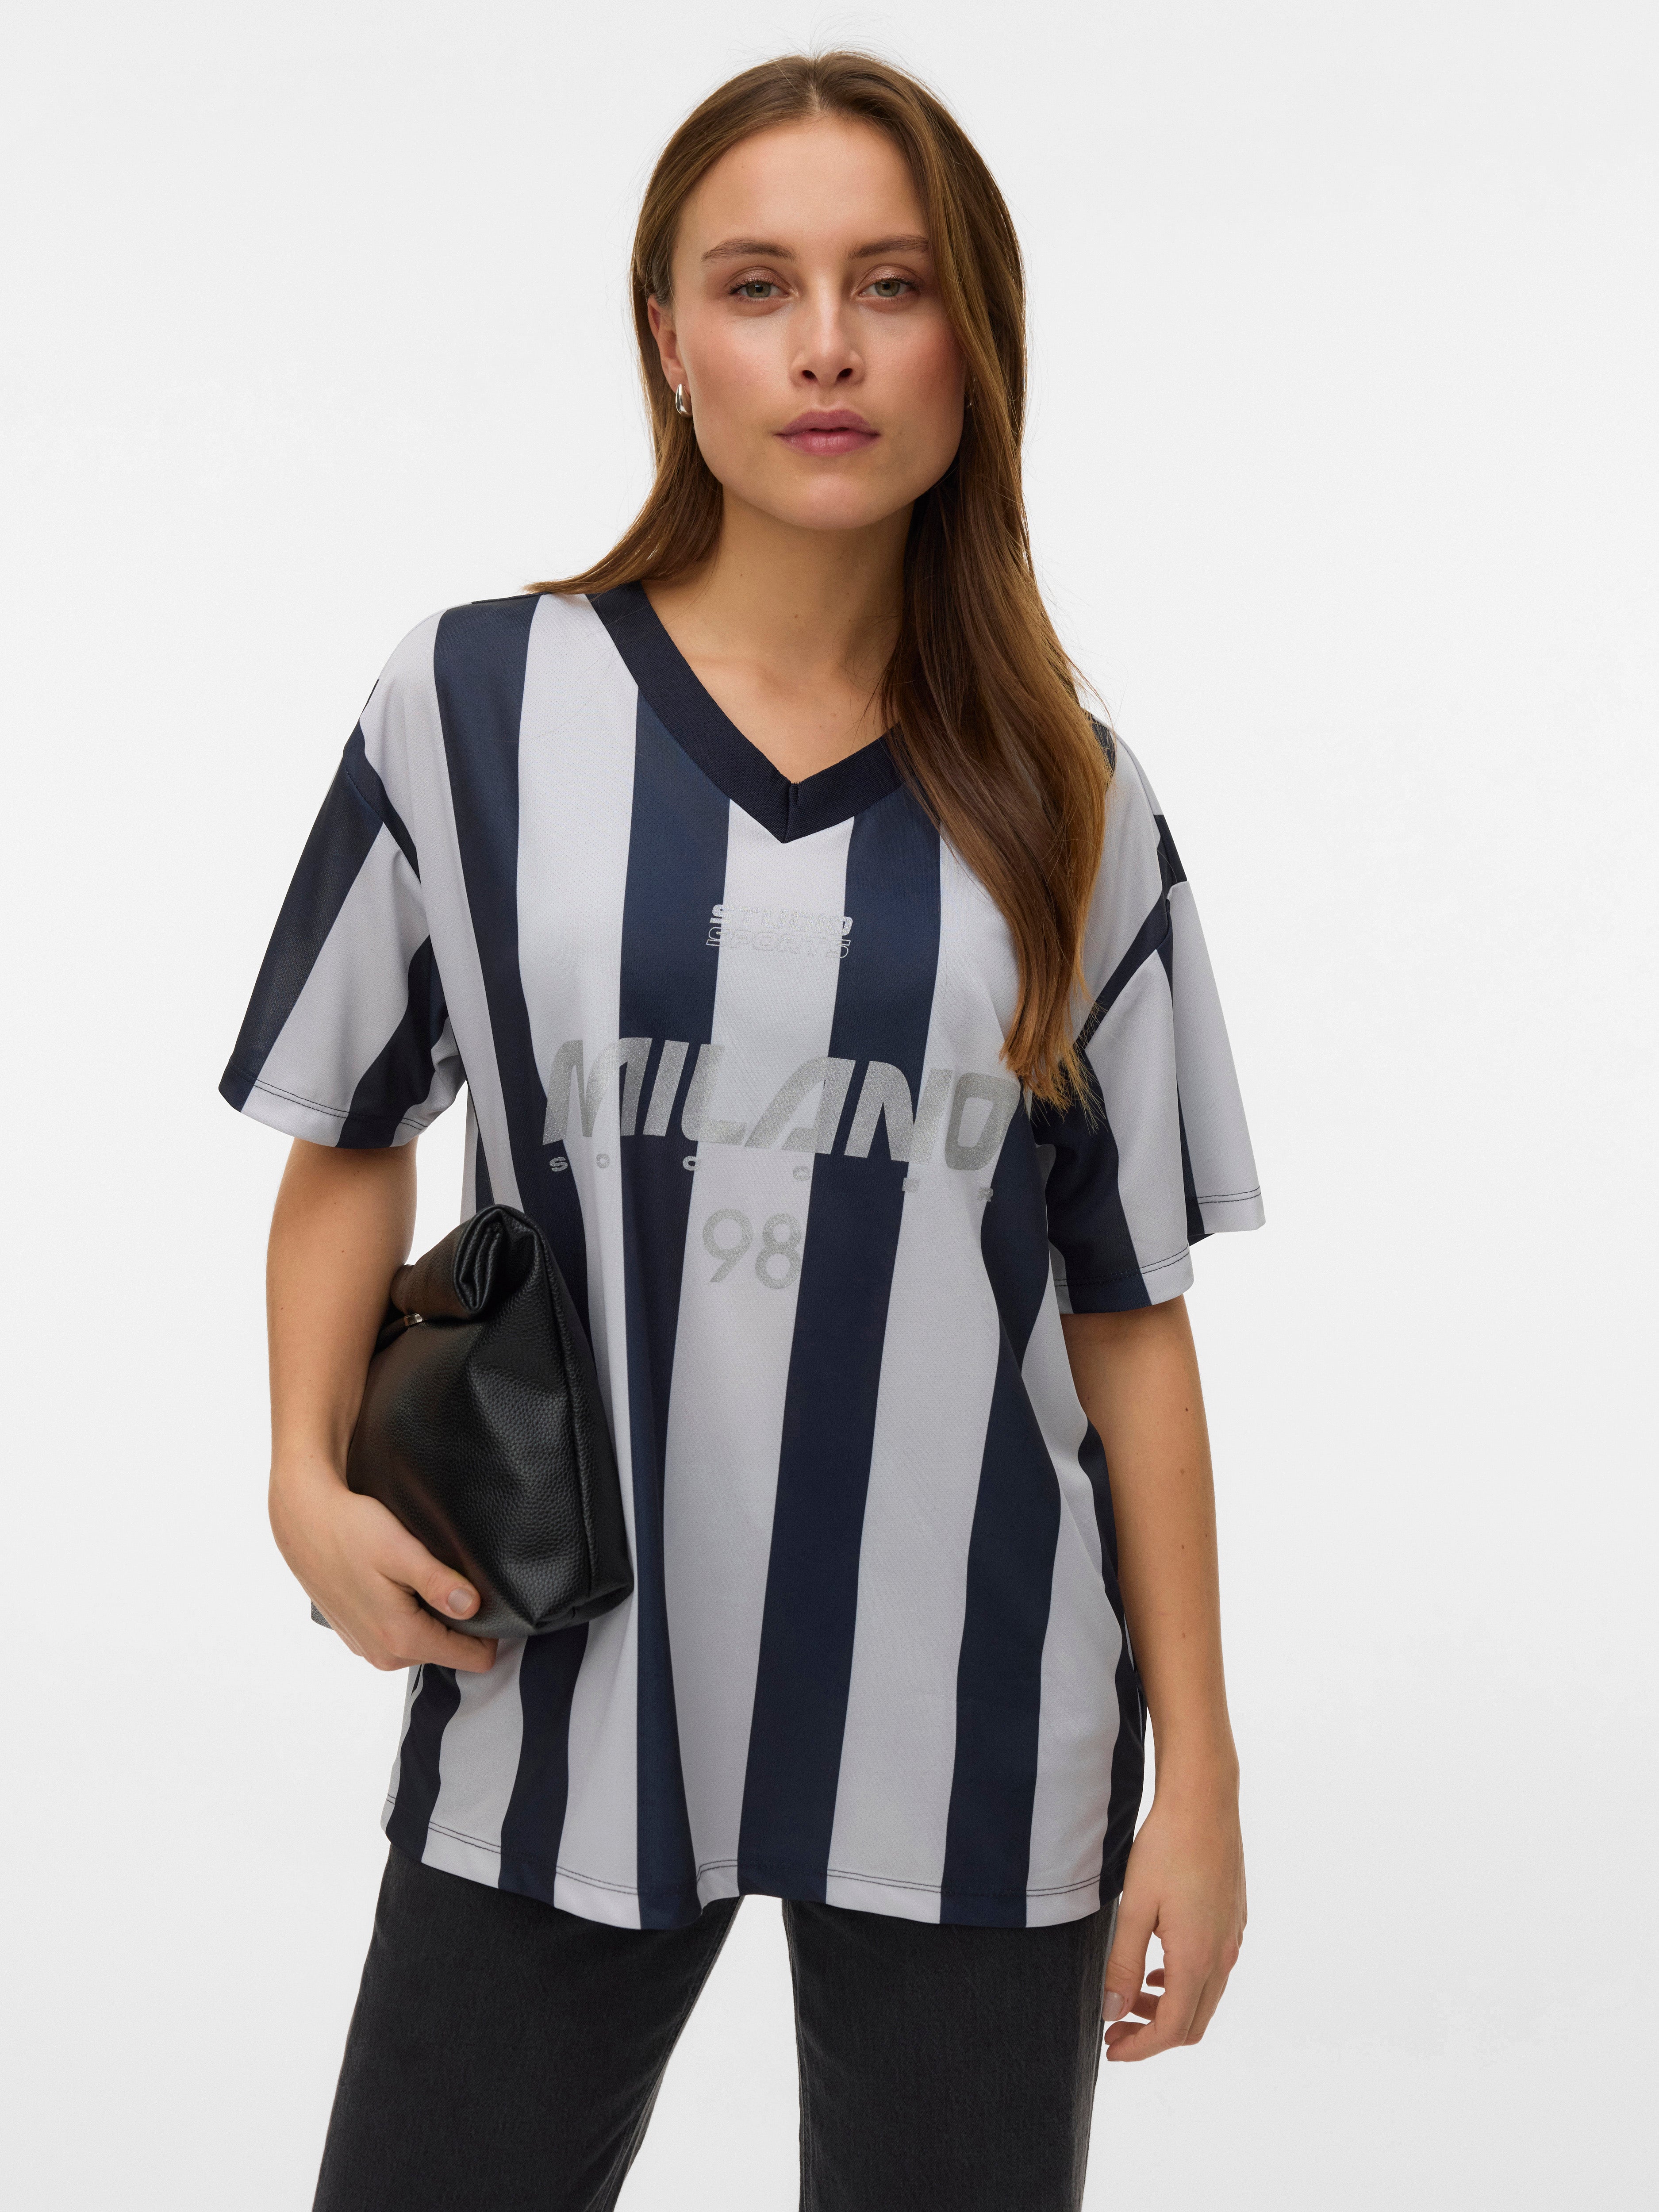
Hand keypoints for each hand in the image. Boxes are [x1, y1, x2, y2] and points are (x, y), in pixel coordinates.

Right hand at [270, 1454, 496, 1673]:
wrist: (304, 1523)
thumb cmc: (352, 1530)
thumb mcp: (401, 1551)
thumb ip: (438, 1583)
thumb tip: (472, 1607)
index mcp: (402, 1639)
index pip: (474, 1658)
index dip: (489, 1631)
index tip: (487, 1597)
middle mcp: (385, 1655)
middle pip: (450, 1651)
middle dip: (459, 1621)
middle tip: (452, 1578)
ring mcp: (369, 1648)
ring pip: (425, 1643)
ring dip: (432, 1615)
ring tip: (422, 1577)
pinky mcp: (358, 1636)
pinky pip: (400, 1635)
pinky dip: (408, 1614)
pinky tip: (398, 1583)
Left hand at [1101, 1772, 1245, 2059]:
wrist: (1204, 1801)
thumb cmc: (1166, 1848)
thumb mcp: (1135, 1908)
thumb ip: (1123, 1964)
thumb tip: (1111, 2011)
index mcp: (1197, 1959)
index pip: (1172, 2029)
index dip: (1140, 2047)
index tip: (1110, 2048)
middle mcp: (1222, 1956)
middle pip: (1193, 2023)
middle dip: (1153, 2034)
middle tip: (1115, 2026)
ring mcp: (1232, 1938)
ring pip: (1205, 1997)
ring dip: (1169, 2007)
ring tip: (1132, 1995)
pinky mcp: (1234, 1920)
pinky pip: (1213, 1971)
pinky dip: (1185, 1983)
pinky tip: (1160, 1965)